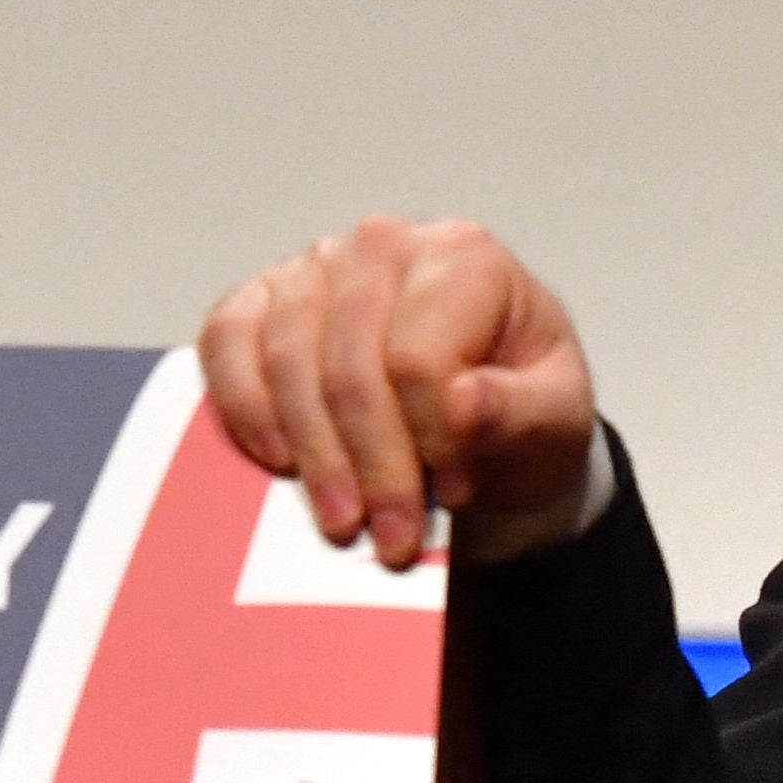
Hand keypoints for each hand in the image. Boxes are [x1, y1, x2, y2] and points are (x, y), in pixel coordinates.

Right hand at [197, 214, 599, 571]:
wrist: (482, 411)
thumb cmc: (517, 406)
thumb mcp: (555, 418)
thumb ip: (520, 411)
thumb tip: (462, 403)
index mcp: (464, 258)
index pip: (419, 357)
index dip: (430, 438)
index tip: (454, 491)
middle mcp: (383, 246)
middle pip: (350, 368)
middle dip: (370, 466)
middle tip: (390, 536)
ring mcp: (315, 268)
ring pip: (287, 363)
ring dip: (312, 457)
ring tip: (342, 520)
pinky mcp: (263, 298)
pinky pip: (226, 342)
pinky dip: (243, 405)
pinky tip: (278, 460)